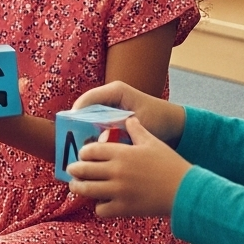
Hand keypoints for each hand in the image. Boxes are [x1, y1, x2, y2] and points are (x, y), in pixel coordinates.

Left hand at [64, 115, 190, 217]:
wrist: (185, 190)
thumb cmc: (170, 164)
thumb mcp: (152, 142)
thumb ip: (136, 130)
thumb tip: (129, 119)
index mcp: (121, 153)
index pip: (90, 151)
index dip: (83, 153)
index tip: (82, 155)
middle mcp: (116, 171)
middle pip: (82, 170)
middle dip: (74, 170)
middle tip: (72, 170)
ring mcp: (118, 191)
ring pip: (86, 190)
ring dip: (78, 188)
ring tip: (77, 187)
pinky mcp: (124, 208)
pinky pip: (101, 210)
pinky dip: (99, 207)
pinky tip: (102, 203)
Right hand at [72, 80, 186, 146]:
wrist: (174, 124)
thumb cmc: (159, 119)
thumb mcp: (140, 123)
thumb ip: (121, 130)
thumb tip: (102, 140)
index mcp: (115, 91)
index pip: (88, 99)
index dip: (76, 114)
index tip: (69, 130)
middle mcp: (109, 97)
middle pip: (85, 110)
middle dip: (78, 127)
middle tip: (71, 144)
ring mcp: (109, 107)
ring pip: (89, 120)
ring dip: (85, 134)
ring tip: (80, 150)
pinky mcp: (111, 118)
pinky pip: (96, 126)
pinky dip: (94, 137)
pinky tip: (92, 152)